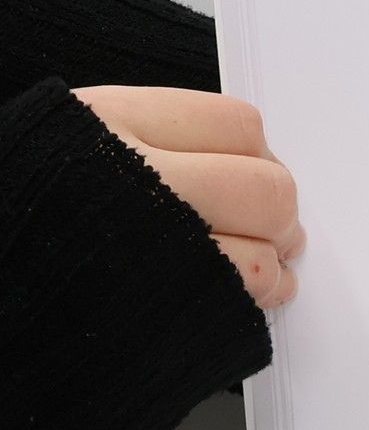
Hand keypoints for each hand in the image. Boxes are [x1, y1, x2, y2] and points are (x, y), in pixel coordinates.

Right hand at [74, 84, 302, 308]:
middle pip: (264, 190)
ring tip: (268, 270)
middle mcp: (133, 180)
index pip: (237, 125)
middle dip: (281, 215)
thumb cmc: (24, 201)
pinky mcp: (153, 306)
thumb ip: (159, 142)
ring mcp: (145, 249)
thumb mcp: (79, 141)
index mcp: (111, 123)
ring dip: (273, 265)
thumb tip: (247, 165)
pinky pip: (238, 301)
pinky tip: (251, 295)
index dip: (261, 155)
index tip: (260, 172)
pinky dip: (255, 299)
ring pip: (260, 252)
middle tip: (280, 229)